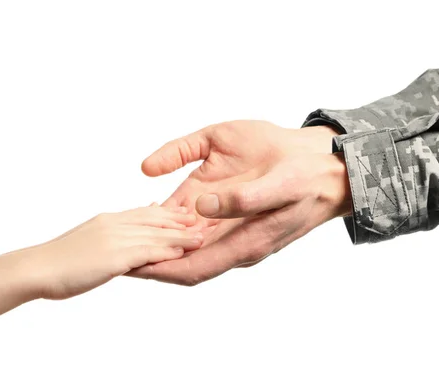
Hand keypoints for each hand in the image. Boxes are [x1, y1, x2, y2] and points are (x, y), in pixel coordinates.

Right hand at [27, 205, 201, 298]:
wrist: (36, 268)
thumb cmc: (59, 259)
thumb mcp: (88, 238)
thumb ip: (110, 233)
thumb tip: (122, 233)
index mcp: (108, 220)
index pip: (145, 212)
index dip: (168, 213)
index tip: (187, 213)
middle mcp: (114, 224)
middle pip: (154, 220)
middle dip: (180, 220)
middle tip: (203, 219)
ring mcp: (114, 239)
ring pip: (154, 234)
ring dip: (181, 235)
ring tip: (202, 236)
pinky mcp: (113, 257)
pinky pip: (145, 251)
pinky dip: (166, 250)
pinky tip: (182, 251)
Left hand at [127, 121, 351, 285]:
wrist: (326, 168)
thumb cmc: (306, 176)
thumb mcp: (279, 184)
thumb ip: (241, 199)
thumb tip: (201, 207)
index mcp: (243, 244)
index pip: (190, 269)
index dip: (156, 270)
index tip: (124, 265)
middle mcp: (232, 244)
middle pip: (180, 263)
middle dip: (148, 259)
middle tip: (112, 251)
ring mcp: (230, 231)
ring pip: (185, 246)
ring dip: (157, 242)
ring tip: (124, 235)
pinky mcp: (230, 214)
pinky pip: (194, 226)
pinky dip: (171, 223)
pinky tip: (153, 213)